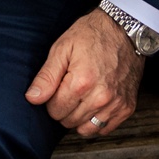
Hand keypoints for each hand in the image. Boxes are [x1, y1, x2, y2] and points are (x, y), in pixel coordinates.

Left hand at [25, 9, 143, 135]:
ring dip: (79, 117)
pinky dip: (96, 120)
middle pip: (69, 122)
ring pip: (85, 130)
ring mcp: (115, 104)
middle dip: (64, 108)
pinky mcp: (127, 108)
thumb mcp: (63, 47)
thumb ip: (46, 76)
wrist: (124, 29)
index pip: (55, 110)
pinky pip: (104, 130)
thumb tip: (32, 98)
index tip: (58, 86)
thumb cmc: (92, 34)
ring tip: (82, 96)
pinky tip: (95, 103)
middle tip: (70, 88)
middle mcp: (100, 98)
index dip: (52, 99)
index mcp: (81, 82)